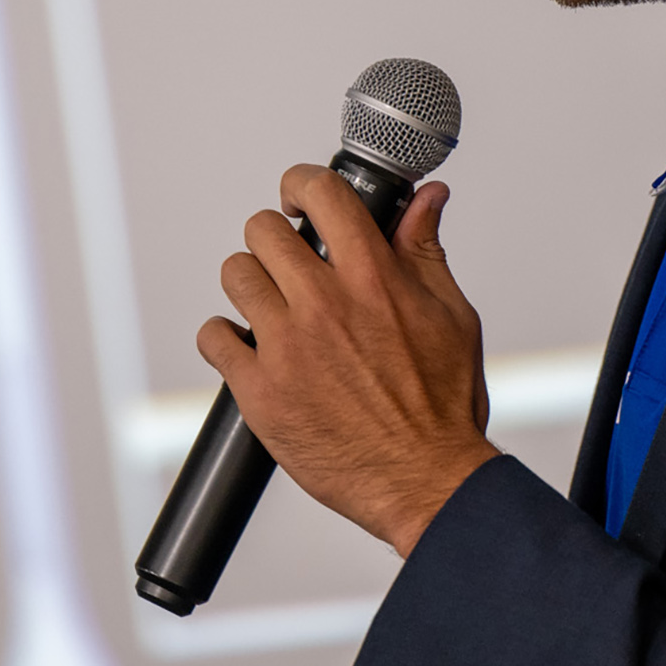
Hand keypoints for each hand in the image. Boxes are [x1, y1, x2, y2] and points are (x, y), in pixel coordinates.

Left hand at [198, 165, 496, 556]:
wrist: (426, 481)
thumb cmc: (443, 406)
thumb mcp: (452, 316)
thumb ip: (426, 251)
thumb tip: (427, 198)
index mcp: (374, 278)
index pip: (321, 193)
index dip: (301, 184)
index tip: (298, 198)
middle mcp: (325, 305)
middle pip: (262, 231)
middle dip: (273, 239)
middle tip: (287, 263)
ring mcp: (287, 347)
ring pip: (235, 275)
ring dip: (250, 284)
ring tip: (271, 307)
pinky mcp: (261, 391)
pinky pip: (214, 337)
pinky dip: (225, 338)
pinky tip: (248, 349)